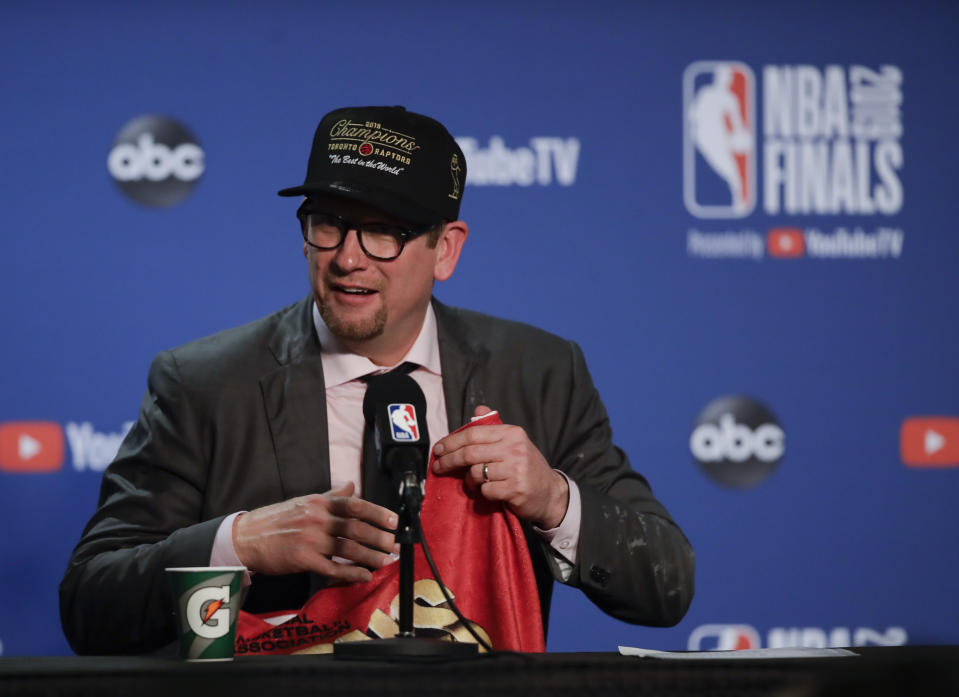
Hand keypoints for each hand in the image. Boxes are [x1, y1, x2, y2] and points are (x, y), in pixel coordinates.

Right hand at [232, 482, 398, 583]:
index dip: (377, 513)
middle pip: (355, 528)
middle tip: (395, 545)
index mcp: (319, 503)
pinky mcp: (303, 560)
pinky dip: (351, 573)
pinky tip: (364, 576)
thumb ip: (332, 495)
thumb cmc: (277, 519)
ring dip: (370, 556)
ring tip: (385, 561)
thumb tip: (352, 485)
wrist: (247, 537)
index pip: (355, 505)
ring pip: (348, 548)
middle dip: (379, 537)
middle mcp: (317, 519)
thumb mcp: (305, 501)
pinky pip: (333, 568)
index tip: (394, 521)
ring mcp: (310, 540)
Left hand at [432, 405, 568, 528]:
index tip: (438, 449)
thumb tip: (478, 409)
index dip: (451, 441)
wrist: (550, 492)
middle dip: (449, 460)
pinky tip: (490, 491)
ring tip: (473, 482)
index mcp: (511, 433)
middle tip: (438, 467)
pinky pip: (486, 490)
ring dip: (469, 480)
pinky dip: (483, 492)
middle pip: (470, 453)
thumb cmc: (526, 466)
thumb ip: (493, 427)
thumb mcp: (514, 442)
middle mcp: (515, 448)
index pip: (473, 433)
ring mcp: (516, 469)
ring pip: (476, 473)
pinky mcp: (515, 489)